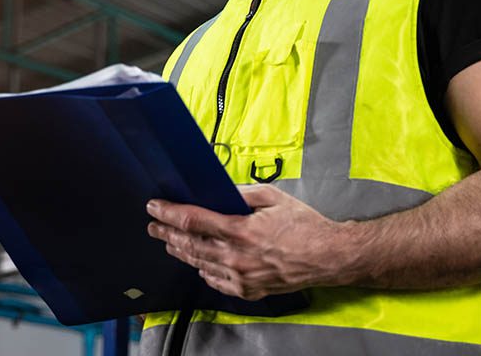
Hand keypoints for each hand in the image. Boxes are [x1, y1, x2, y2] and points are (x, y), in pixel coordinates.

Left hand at [146, 184, 352, 299]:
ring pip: (200, 264)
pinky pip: (217, 282)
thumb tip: (219, 190)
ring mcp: (241, 277)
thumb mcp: (273, 197)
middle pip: (190, 245)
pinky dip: (204, 271)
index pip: (193, 221)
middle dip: (167, 234)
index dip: (170, 213)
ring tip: (168, 243)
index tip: (155, 207)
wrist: (328, 256)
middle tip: (153, 226)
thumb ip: (242, 193)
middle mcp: (236, 257)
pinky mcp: (248, 290)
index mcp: (241, 230)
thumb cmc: (304, 225)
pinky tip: (197, 264)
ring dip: (180, 252)